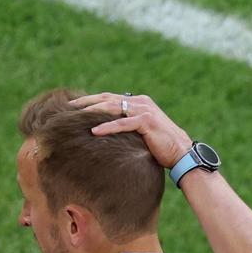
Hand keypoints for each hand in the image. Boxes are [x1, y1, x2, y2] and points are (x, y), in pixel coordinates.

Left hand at [71, 92, 192, 168]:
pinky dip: (107, 127)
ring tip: (76, 116)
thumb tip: (110, 133)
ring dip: (93, 111)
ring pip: (113, 107)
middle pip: (108, 99)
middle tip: (69, 107)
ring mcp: (144, 110)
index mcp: (139, 103)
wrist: (182, 154)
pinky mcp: (147, 122)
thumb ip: (128, 128)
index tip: (75, 106)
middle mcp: (141, 102)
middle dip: (87, 102)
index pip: (110, 98)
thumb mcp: (141, 134)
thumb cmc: (161, 148)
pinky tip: (93, 132)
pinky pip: (122, 123)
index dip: (92, 101)